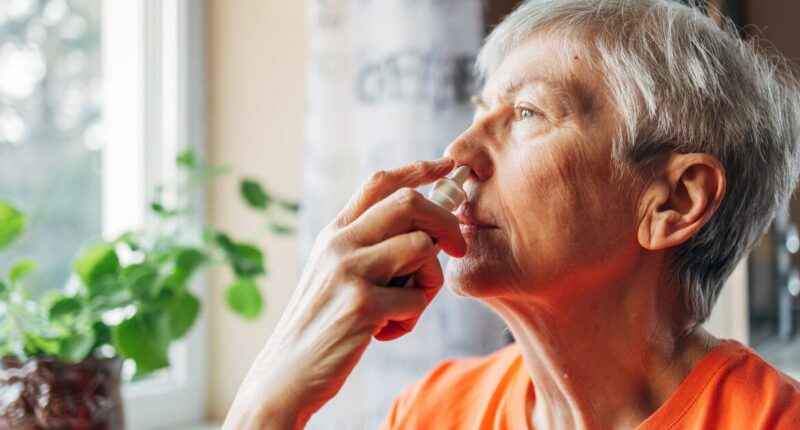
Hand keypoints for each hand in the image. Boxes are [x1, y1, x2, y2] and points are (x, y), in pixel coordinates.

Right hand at [223, 158, 466, 428]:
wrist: (285, 375)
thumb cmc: (321, 326)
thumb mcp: (333, 274)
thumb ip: (367, 247)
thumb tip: (425, 231)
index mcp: (335, 232)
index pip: (380, 182)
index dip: (419, 168)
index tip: (447, 166)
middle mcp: (339, 242)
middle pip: (410, 203)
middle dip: (446, 222)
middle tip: (457, 248)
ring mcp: (349, 271)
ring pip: (422, 247)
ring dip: (429, 281)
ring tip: (405, 307)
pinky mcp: (361, 304)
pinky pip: (417, 297)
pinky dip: (412, 318)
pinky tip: (385, 332)